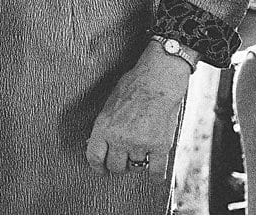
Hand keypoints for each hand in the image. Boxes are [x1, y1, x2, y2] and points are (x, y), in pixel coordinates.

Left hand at [85, 44, 192, 178]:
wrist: (159, 79)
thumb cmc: (134, 85)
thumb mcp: (110, 103)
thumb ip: (105, 125)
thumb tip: (99, 142)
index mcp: (104, 126)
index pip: (94, 157)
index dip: (97, 167)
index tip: (101, 170)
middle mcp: (120, 138)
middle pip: (115, 166)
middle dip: (119, 165)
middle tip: (123, 160)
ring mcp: (140, 144)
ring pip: (135, 168)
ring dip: (137, 164)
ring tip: (139, 156)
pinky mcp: (160, 146)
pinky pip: (156, 171)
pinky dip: (155, 176)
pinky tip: (155, 177)